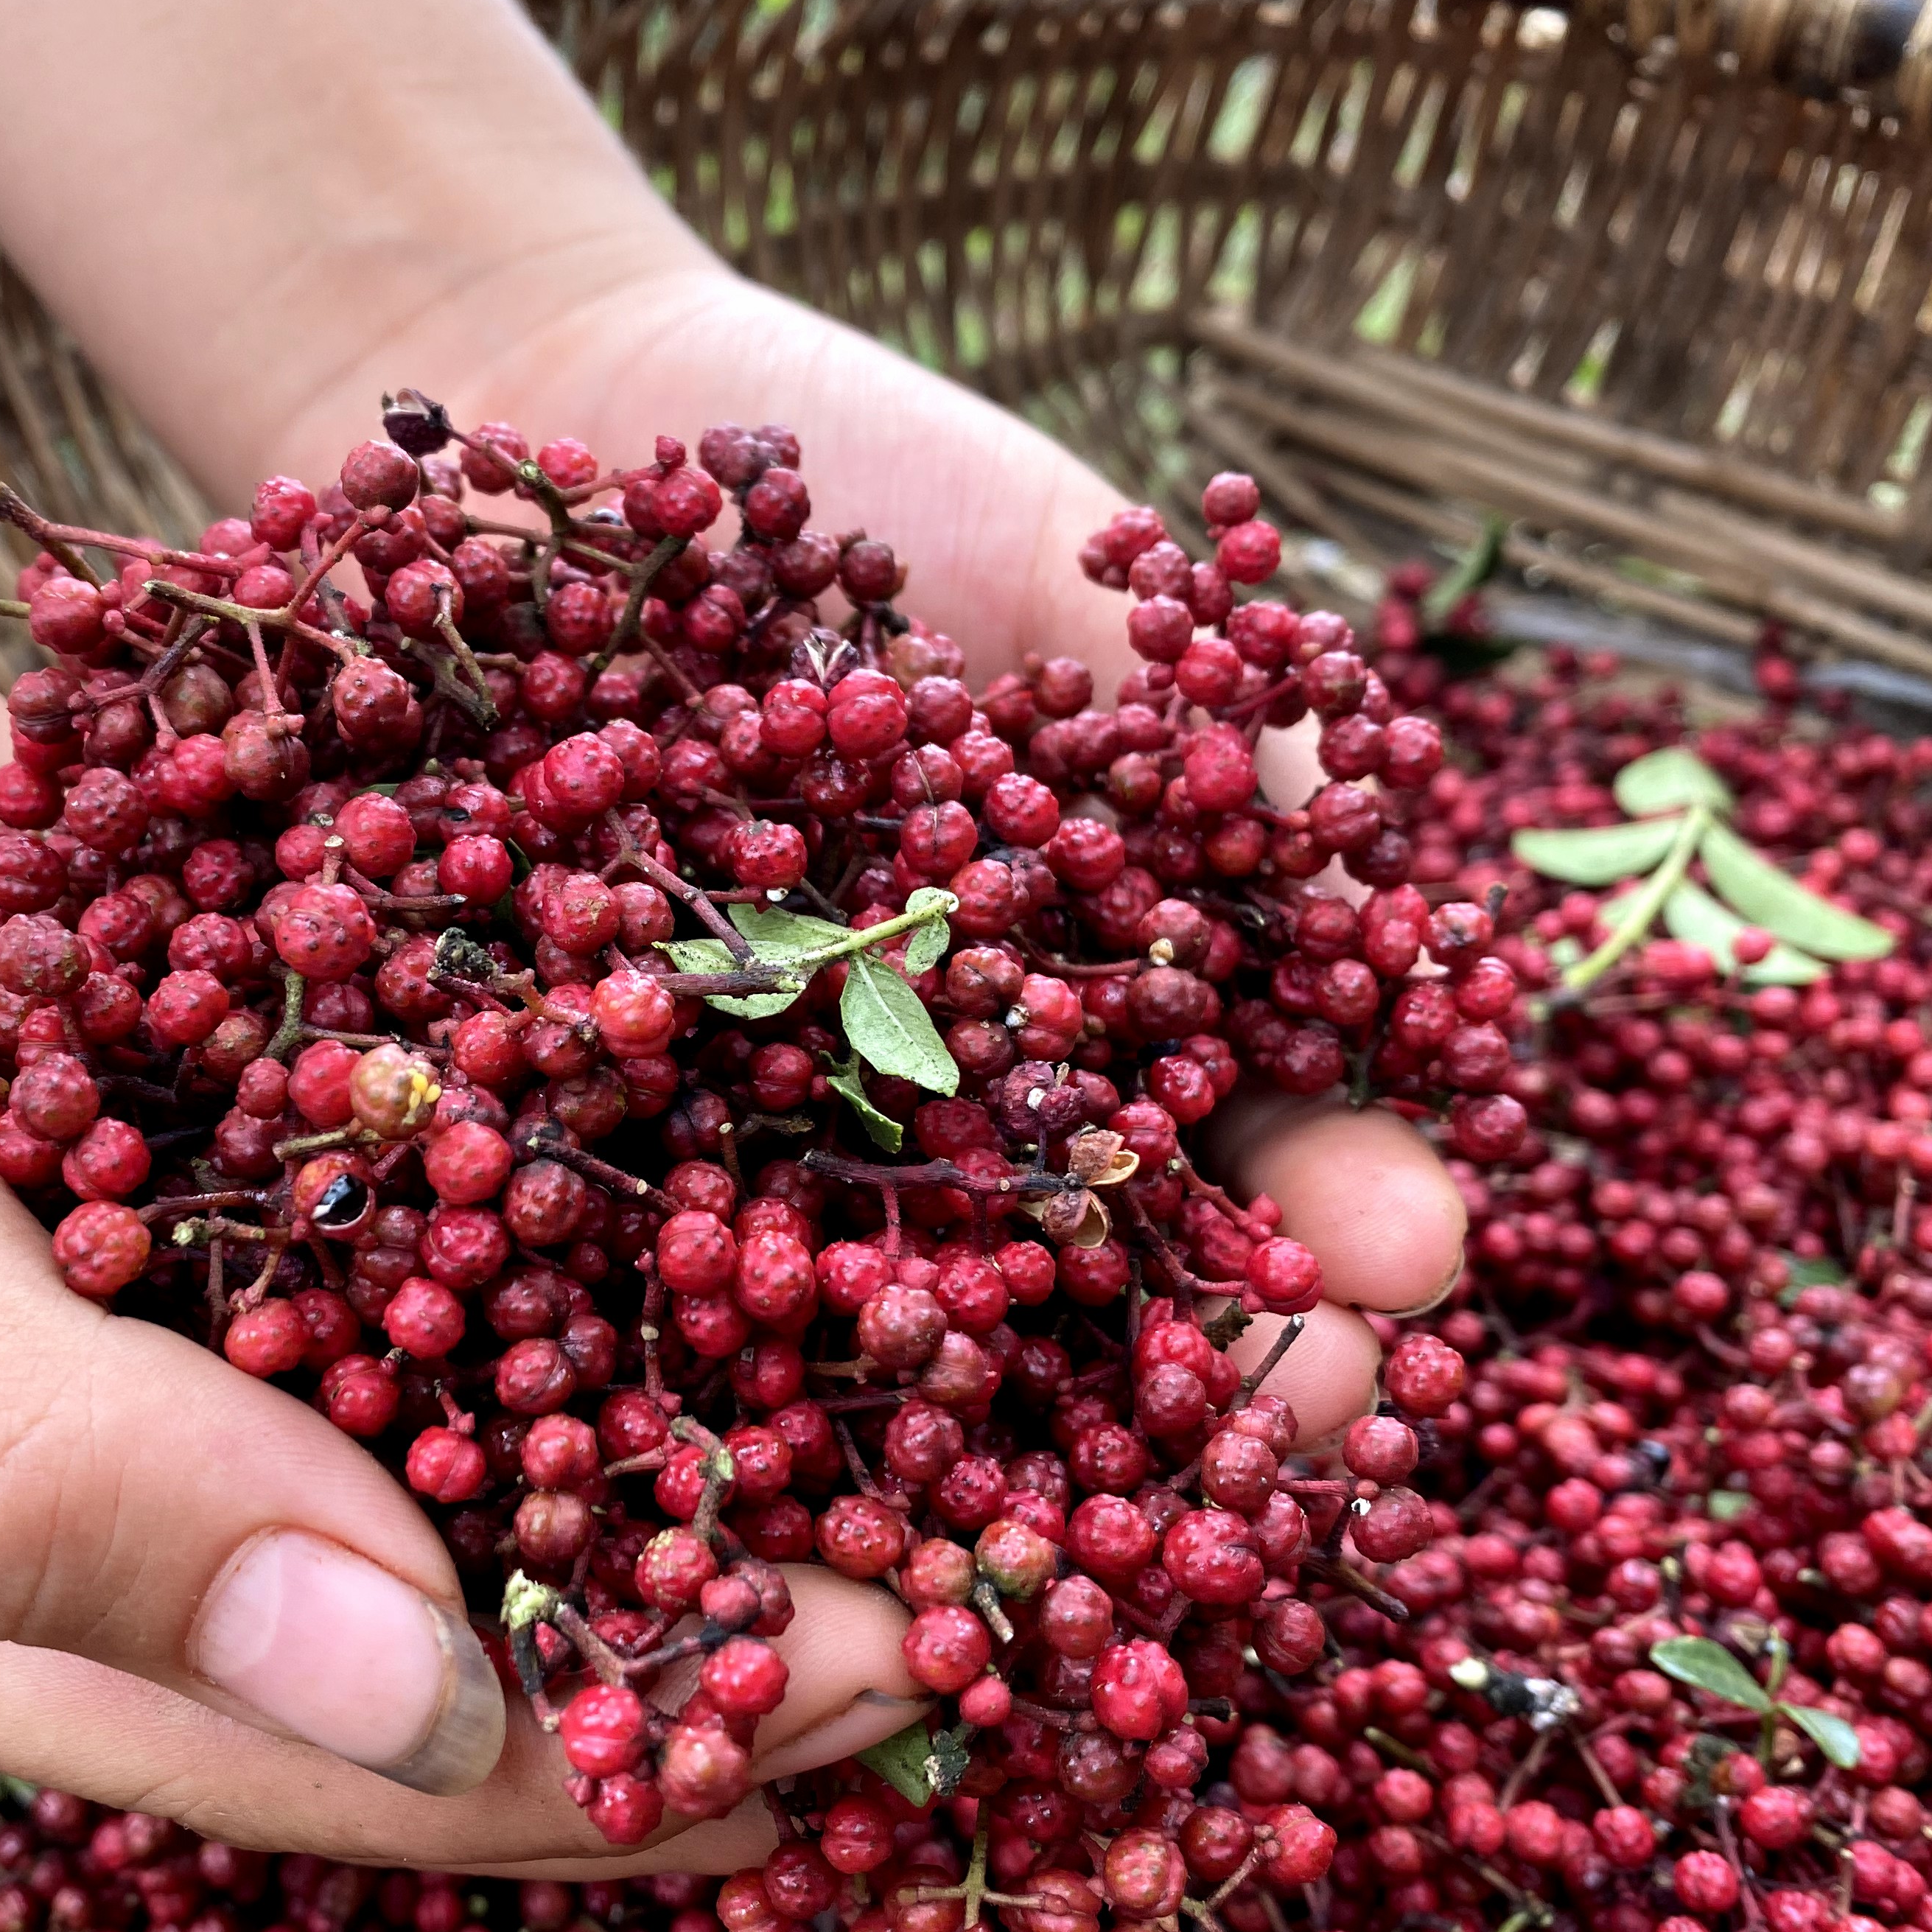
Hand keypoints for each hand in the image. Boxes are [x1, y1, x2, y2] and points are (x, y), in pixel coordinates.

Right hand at [0, 510, 916, 1876]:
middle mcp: (103, 1468)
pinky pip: (474, 1186)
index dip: (603, 1752)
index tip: (887, 1697)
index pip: (317, 1744)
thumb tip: (401, 1705)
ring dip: (731, 1406)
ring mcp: (188, 1289)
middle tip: (1020, 1572)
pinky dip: (641, 1188)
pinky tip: (846, 1159)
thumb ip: (26, 1459)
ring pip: (499, 1401)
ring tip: (1003, 1399)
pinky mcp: (250, 1113)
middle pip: (453, 1605)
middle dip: (725, 1603)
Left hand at [257, 260, 1469, 1436]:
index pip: (1226, 1158)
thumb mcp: (1059, 562)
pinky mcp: (520, 1128)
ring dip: (935, 1445)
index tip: (1411, 1248)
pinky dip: (626, 1360)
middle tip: (1281, 1432)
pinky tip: (677, 1441)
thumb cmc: (856, 469)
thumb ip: (1213, 711)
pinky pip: (570, 1255)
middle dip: (1176, 1390)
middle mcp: (905, 1115)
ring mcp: (715, 1136)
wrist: (557, 406)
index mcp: (1071, 1010)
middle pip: (1062, 1302)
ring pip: (824, 1331)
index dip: (1322, 1220)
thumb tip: (1378, 864)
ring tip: (1027, 1525)